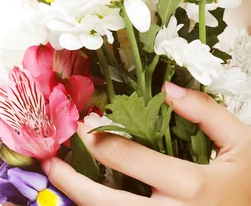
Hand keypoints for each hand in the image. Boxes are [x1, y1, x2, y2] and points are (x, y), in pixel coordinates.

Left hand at [42, 82, 250, 204]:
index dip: (101, 140)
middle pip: (110, 204)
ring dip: (81, 202)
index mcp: (193, 187)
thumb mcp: (243, 144)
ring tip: (57, 183)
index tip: (83, 126)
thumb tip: (168, 89)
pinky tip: (88, 200)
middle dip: (74, 182)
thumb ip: (208, 113)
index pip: (132, 159)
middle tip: (50, 163)